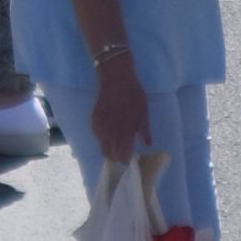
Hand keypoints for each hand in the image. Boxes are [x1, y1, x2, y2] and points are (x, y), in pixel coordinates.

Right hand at [89, 49, 148, 164]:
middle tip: (124, 152)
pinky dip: (104, 139)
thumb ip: (144, 130)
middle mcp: (109, 133)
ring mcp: (99, 128)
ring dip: (110, 148)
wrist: (116, 80)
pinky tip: (110, 132)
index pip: (122, 155)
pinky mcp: (94, 121)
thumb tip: (147, 145)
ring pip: (102, 147)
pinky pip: (98, 137)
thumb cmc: (133, 95)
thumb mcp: (144, 113)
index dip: (126, 160)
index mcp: (123, 133)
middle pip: (110, 155)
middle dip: (117, 157)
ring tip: (118, 142)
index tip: (130, 159)